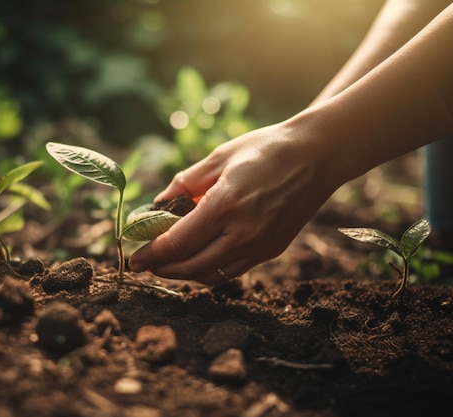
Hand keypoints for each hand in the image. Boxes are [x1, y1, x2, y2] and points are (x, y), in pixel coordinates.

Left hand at [128, 123, 335, 285]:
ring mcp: (260, 245)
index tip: (134, 259)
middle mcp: (243, 232)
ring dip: (184, 274)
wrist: (318, 156)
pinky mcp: (271, 250)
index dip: (151, 255)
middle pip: (191, 267)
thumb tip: (157, 205)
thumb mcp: (219, 158)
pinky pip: (231, 271)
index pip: (177, 243)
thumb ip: (185, 184)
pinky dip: (208, 271)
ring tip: (167, 264)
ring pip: (211, 275)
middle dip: (162, 269)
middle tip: (145, 264)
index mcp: (226, 205)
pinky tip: (197, 259)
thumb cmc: (266, 150)